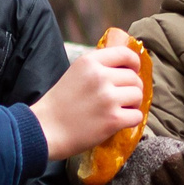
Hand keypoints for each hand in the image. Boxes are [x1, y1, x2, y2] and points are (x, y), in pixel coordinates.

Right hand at [32, 42, 144, 160]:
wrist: (45, 130)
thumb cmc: (59, 104)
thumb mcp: (75, 73)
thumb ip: (97, 67)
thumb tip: (126, 66)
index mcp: (89, 62)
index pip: (125, 54)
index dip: (134, 63)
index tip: (132, 71)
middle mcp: (100, 76)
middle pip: (134, 78)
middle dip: (131, 88)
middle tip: (121, 98)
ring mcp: (108, 98)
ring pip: (138, 96)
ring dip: (133, 104)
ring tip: (120, 110)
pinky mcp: (113, 119)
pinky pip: (137, 116)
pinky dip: (131, 120)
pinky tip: (119, 122)